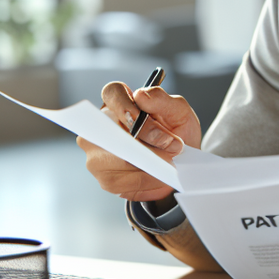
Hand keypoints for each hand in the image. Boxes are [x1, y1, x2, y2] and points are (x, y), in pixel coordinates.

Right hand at [77, 81, 201, 202]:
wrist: (181, 158)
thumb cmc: (175, 129)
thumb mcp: (178, 111)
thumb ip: (162, 100)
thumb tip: (141, 96)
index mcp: (117, 100)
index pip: (112, 95)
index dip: (124, 107)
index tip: (141, 117)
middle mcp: (100, 127)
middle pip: (112, 134)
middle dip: (145, 144)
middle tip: (173, 148)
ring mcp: (98, 155)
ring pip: (118, 162)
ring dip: (150, 165)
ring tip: (171, 164)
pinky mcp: (106, 179)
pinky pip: (123, 184)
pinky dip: (147, 181)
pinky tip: (162, 177)